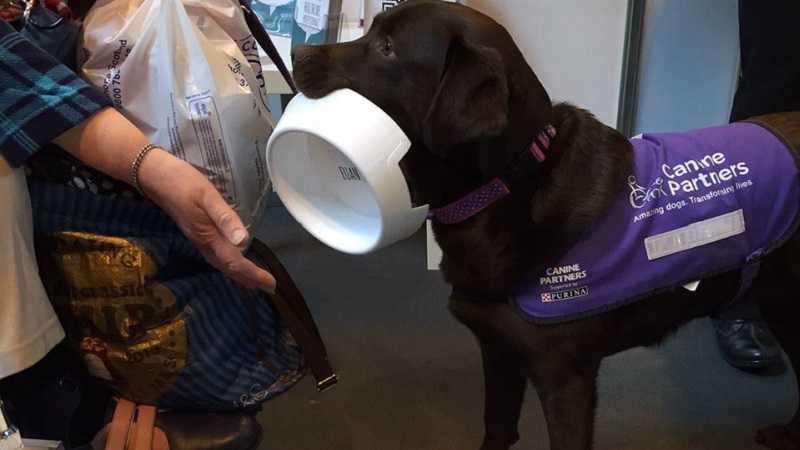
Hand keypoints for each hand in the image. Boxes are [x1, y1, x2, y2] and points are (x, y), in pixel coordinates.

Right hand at [53, 108, 276, 292]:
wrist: (154, 176)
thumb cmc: (183, 182)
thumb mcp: (207, 196)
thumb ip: (225, 218)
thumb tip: (244, 241)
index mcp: (208, 236)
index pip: (235, 262)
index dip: (253, 275)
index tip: (272, 284)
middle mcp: (203, 243)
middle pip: (228, 268)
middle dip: (249, 280)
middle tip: (270, 288)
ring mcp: (198, 239)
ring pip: (221, 264)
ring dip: (239, 274)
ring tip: (256, 281)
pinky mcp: (196, 233)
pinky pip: (216, 256)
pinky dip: (229, 264)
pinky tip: (234, 261)